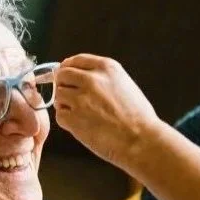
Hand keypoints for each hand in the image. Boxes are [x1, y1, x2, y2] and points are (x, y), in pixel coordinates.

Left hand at [54, 54, 159, 169]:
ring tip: (80, 113)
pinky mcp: (73, 118)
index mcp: (106, 68)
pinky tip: (81, 125)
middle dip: (62, 84)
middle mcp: (91, 80)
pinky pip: (60, 115)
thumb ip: (102, 77)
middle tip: (69, 96)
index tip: (65, 74)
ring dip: (64, 103)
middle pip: (62, 75)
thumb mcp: (124, 84)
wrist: (141, 139)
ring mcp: (81, 99)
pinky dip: (67, 121)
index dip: (67, 67)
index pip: (76, 60)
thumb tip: (79, 76)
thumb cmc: (138, 116)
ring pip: (58, 95)